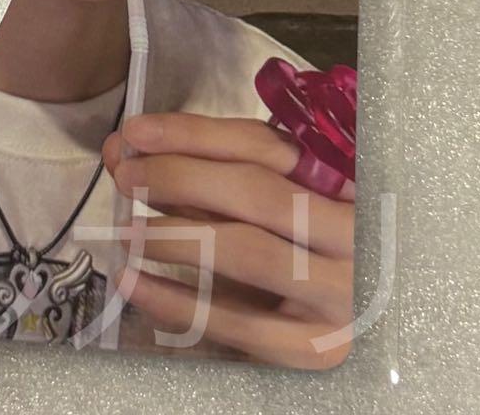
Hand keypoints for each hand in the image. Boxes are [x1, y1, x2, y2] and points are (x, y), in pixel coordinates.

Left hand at [102, 111, 354, 368]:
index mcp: (345, 178)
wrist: (339, 317)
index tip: (136, 131)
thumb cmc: (292, 246)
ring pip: (248, 251)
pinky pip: (236, 323)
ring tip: (124, 228)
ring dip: (175, 235)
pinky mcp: (315, 347)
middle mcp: (354, 230)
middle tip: (126, 176)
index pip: (265, 145)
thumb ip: (200, 175)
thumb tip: (125, 150)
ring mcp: (341, 292)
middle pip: (257, 192)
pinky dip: (176, 301)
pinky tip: (133, 281)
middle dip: (181, 178)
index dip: (194, 135)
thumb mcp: (258, 201)